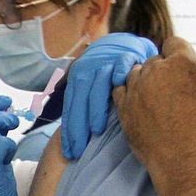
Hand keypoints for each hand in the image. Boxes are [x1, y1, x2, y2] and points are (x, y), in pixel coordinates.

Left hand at [59, 33, 159, 158]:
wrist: (124, 44)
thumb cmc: (107, 73)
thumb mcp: (90, 85)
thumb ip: (82, 105)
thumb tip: (70, 135)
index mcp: (78, 78)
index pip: (70, 107)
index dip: (68, 130)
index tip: (69, 152)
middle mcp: (89, 69)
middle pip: (80, 99)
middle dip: (78, 126)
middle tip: (78, 149)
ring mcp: (107, 62)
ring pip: (98, 85)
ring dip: (96, 107)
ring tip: (96, 130)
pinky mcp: (126, 55)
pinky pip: (121, 65)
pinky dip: (119, 73)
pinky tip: (118, 86)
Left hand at [113, 54, 195, 181]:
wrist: (193, 164)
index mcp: (181, 62)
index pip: (174, 43)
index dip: (179, 53)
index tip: (182, 66)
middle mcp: (155, 72)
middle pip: (154, 61)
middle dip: (163, 71)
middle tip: (171, 89)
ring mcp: (136, 92)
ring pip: (135, 75)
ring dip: (144, 82)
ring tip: (154, 98)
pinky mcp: (124, 112)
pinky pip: (119, 93)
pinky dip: (128, 94)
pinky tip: (136, 103)